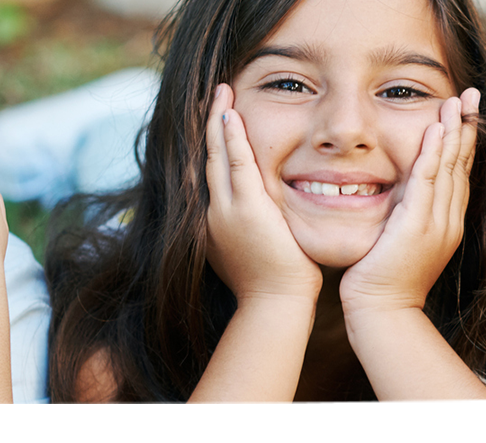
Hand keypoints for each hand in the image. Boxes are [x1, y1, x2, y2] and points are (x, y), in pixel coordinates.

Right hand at [204, 83, 323, 306]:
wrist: (275, 306)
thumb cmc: (277, 286)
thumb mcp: (262, 249)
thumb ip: (261, 228)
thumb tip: (271, 217)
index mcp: (216, 223)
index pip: (213, 174)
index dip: (214, 145)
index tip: (218, 121)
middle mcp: (214, 213)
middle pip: (208, 159)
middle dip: (210, 126)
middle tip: (215, 96)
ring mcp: (226, 210)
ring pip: (218, 156)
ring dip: (219, 122)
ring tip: (220, 93)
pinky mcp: (245, 209)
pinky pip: (236, 164)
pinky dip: (232, 138)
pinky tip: (230, 115)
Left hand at [338, 88, 479, 314]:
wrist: (382, 313)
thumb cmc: (382, 282)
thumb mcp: (400, 242)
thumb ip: (405, 216)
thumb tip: (400, 195)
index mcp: (446, 225)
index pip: (460, 175)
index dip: (464, 142)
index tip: (465, 114)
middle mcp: (449, 222)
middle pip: (462, 166)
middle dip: (466, 128)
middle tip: (471, 95)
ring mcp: (437, 225)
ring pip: (450, 169)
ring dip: (453, 132)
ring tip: (456, 101)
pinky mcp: (418, 227)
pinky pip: (428, 182)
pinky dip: (434, 153)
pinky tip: (435, 130)